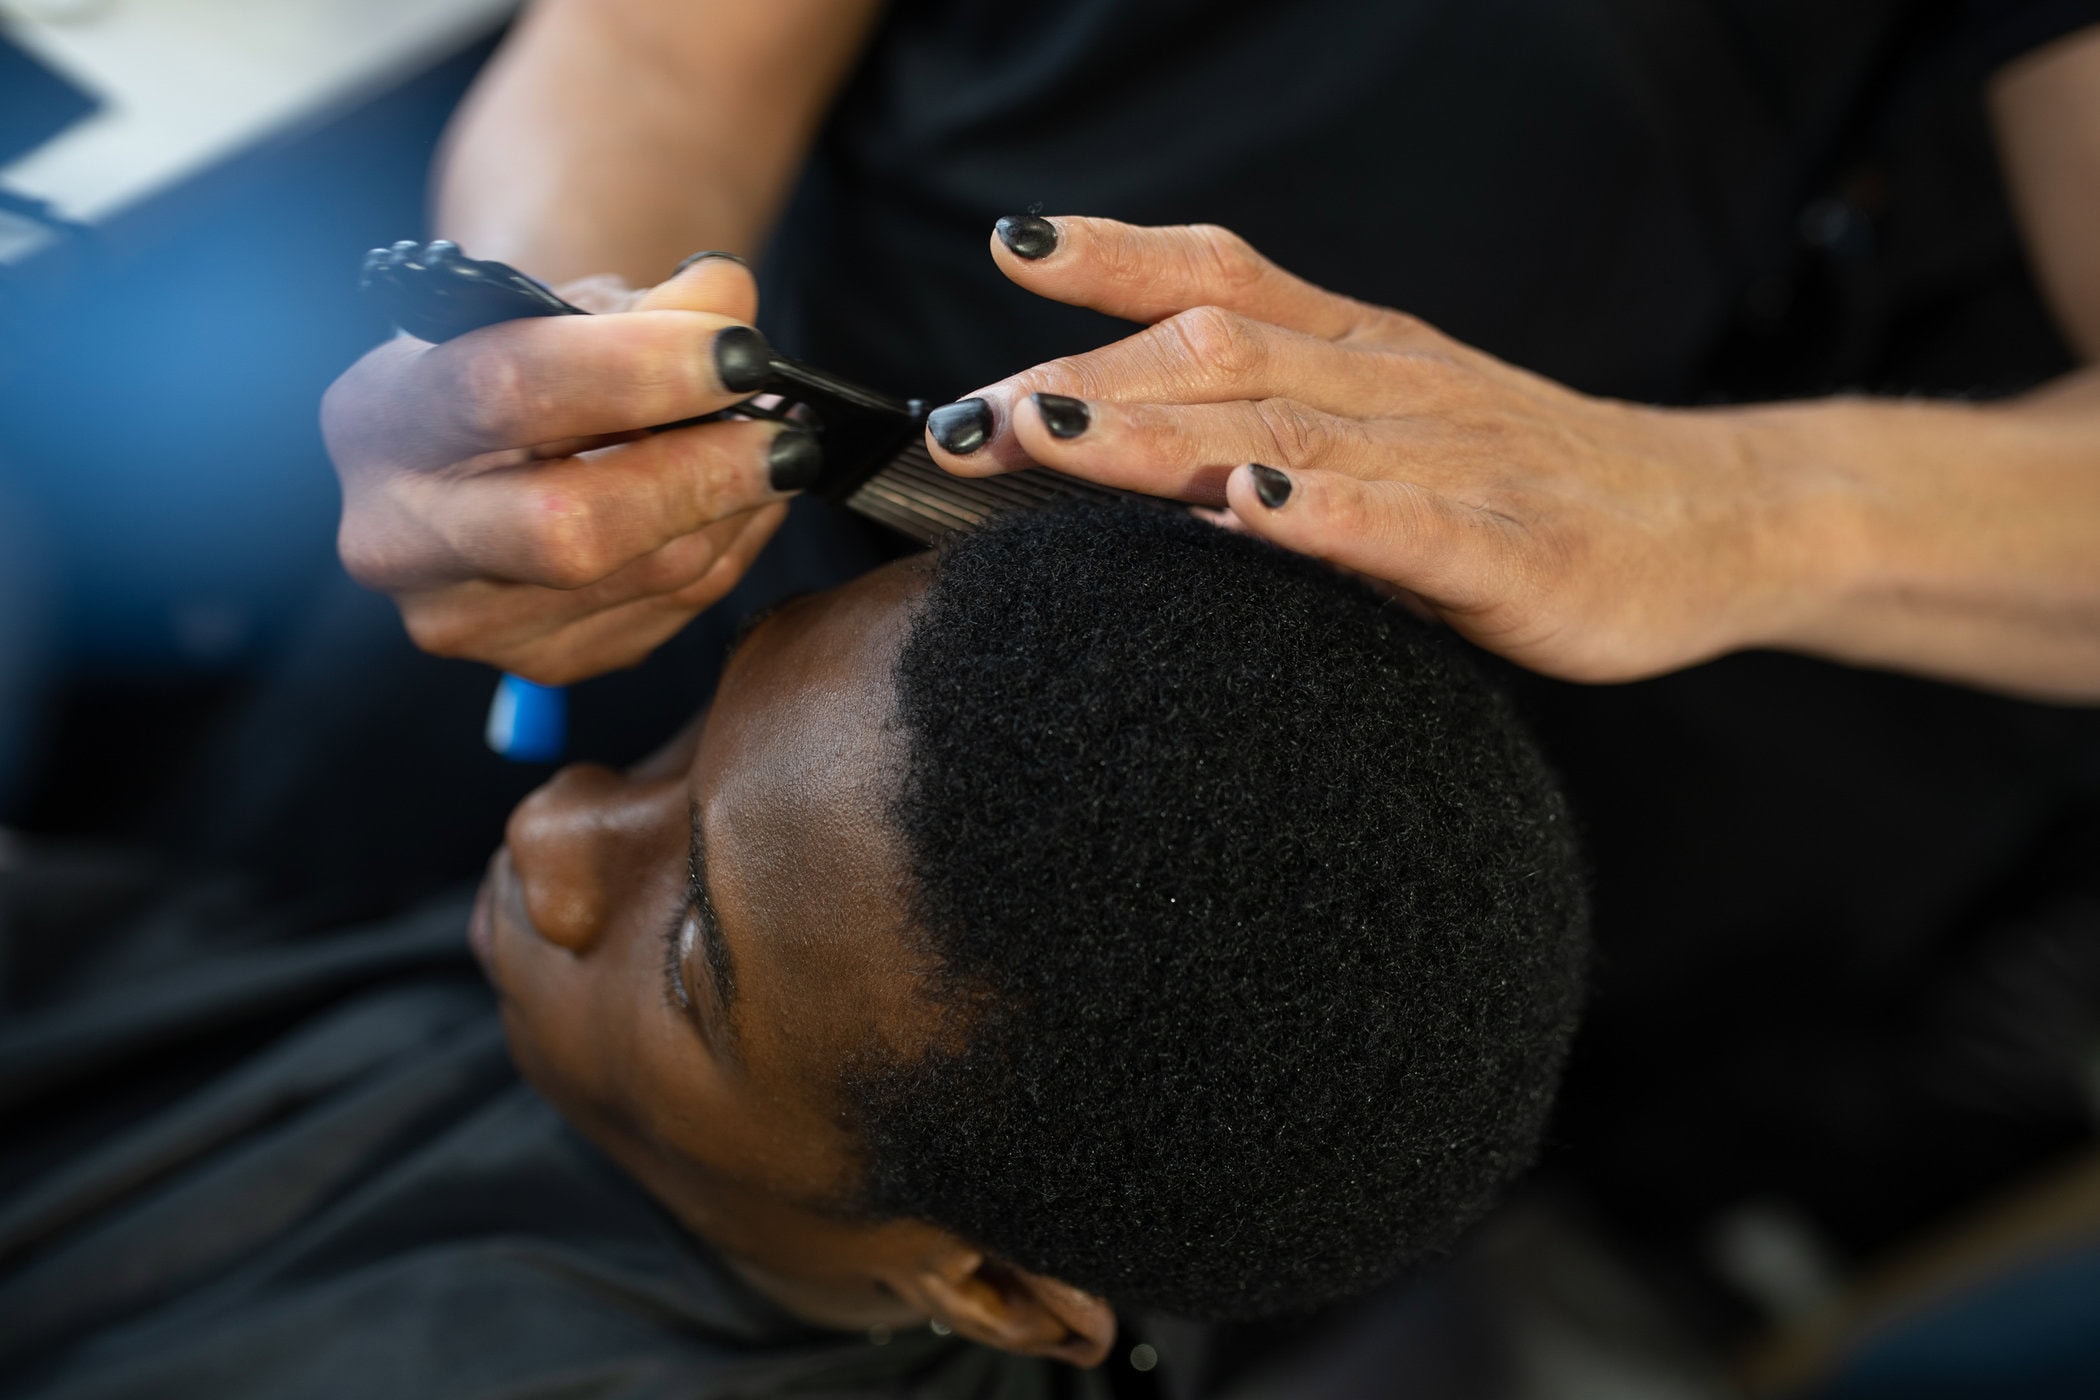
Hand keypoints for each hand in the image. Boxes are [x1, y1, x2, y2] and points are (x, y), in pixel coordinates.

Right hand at [324, 255, 815, 684]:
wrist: (482, 449)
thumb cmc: (525, 361)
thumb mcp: (564, 309)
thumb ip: (648, 303)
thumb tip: (728, 298)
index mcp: (380, 418)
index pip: (507, 391)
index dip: (637, 370)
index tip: (741, 352)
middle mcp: (401, 540)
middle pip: (569, 529)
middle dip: (701, 473)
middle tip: (787, 431)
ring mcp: (468, 621)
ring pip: (647, 575)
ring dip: (737, 506)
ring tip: (776, 443)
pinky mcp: (542, 664)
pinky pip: (675, 609)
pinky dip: (731, 545)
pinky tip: (744, 498)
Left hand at [926, 217, 1837, 683]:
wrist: (1716, 518)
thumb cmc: (1527, 479)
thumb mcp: (1394, 425)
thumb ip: (1276, 424)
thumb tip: (1133, 447)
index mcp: (1360, 352)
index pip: (1223, 280)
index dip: (1115, 257)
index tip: (1009, 249)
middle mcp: (1394, 385)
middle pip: (1221, 355)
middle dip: (1085, 375)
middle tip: (968, 413)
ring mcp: (1456, 461)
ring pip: (1290, 430)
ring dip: (1162, 432)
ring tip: (1055, 435)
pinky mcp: (1515, 549)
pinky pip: (1412, 525)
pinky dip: (1330, 514)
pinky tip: (1258, 510)